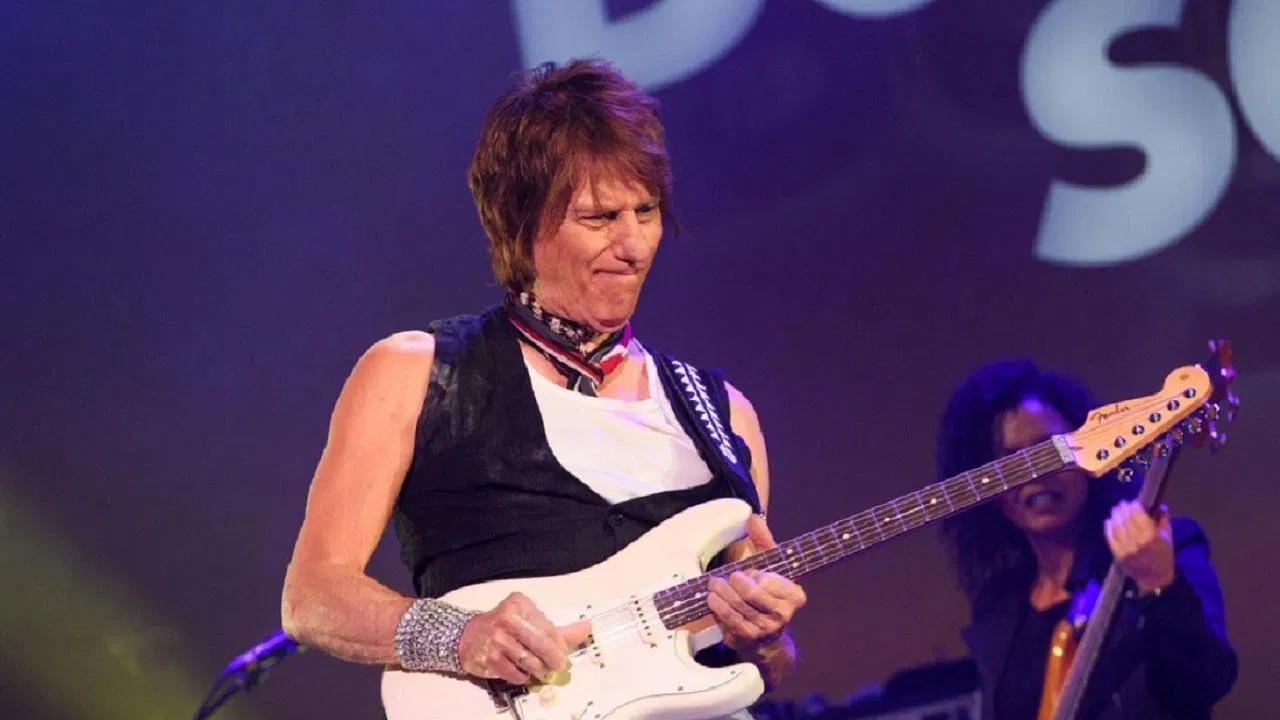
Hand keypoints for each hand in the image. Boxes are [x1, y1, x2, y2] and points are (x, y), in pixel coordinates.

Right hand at [456, 592, 590, 684]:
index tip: (563, 652)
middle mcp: (507, 618)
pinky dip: (523, 676)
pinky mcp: (490, 658)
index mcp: (519, 603)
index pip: (548, 628)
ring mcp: (497, 639)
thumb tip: (587, 628)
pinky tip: (522, 671)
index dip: (560, 644)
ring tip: (539, 668)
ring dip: (539, 669)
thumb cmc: (504, 627)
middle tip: (558, 665)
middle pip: (541, 644)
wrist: (467, 637)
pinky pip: (517, 673)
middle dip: (554, 659)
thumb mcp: (528, 620)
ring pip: (531, 661)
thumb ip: (558, 628)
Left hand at [707, 515, 806, 654]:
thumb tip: (753, 518)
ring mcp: (766, 628)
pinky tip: (712, 598)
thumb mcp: (771, 566)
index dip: (755, 574)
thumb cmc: (768, 594)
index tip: (750, 572)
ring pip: (738, 604)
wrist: (766, 636)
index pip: (769, 580)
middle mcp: (784, 614)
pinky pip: (730, 618)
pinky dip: (718, 606)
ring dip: (722, 592)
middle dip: (735, 581)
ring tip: (714, 584)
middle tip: (728, 576)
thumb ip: (763, 541)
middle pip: (751, 592)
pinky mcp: (748, 638)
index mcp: (795, 595)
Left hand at [1105, 500, 1174, 593]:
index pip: (1139, 515)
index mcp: (1151, 536)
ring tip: (1116, 509)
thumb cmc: (1164, 556)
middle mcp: (1137, 541)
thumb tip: (1161, 505)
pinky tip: (1109, 521)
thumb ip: (1164, 521)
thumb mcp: (1168, 538)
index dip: (1135, 506)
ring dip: (1115, 515)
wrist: (1155, 578)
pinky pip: (1110, 537)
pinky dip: (1109, 527)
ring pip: (1117, 526)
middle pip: (1127, 519)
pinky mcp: (1118, 554)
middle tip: (1123, 503)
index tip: (1134, 501)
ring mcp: (1126, 548)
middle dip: (1124, 509)